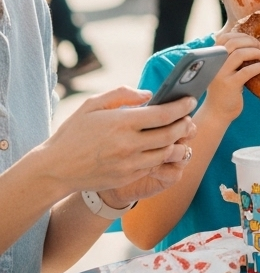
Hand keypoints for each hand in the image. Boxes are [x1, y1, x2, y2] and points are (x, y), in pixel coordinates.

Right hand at [37, 87, 196, 197]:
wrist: (56, 169)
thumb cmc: (74, 132)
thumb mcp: (92, 105)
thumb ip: (122, 94)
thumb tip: (149, 94)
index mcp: (121, 122)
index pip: (163, 114)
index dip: (182, 107)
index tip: (191, 100)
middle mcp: (128, 144)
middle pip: (171, 134)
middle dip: (185, 124)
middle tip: (189, 117)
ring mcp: (129, 164)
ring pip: (166, 153)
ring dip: (179, 142)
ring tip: (181, 133)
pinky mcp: (127, 178)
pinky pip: (153, 166)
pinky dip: (163, 156)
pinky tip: (165, 147)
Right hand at [204, 28, 259, 121]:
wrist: (216, 113)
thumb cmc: (223, 90)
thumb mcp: (224, 71)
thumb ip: (231, 59)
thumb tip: (251, 45)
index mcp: (212, 58)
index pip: (225, 37)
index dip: (242, 36)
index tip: (253, 42)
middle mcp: (214, 64)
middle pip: (232, 42)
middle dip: (251, 42)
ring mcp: (221, 75)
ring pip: (239, 54)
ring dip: (256, 52)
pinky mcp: (230, 85)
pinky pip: (247, 71)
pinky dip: (259, 66)